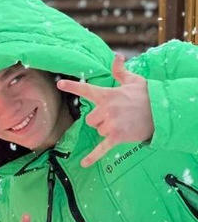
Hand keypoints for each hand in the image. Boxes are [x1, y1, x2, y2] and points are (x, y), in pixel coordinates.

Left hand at [56, 52, 153, 167]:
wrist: (162, 111)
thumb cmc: (146, 96)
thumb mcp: (134, 80)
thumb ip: (120, 71)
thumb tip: (117, 57)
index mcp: (107, 95)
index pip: (86, 89)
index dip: (72, 86)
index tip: (60, 84)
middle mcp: (106, 109)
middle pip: (90, 120)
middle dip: (99, 121)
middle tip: (116, 117)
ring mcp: (110, 123)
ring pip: (98, 131)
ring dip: (107, 130)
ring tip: (123, 124)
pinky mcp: (116, 136)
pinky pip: (101, 149)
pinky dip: (93, 157)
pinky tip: (84, 164)